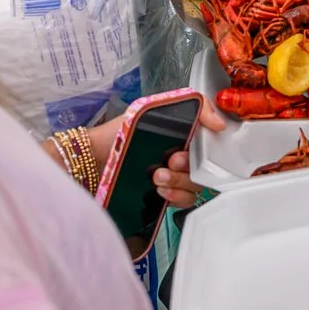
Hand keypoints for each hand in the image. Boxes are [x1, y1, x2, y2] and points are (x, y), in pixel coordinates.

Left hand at [82, 97, 228, 210]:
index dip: (207, 146)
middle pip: (203, 167)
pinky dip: (176, 198)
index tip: (193, 145)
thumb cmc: (117, 133)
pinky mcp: (163, 197)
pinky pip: (184, 202)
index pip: (208, 143)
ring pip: (195, 186)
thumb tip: (218, 122)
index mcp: (180, 136)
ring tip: (157, 177)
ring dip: (180, 183)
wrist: (90, 161)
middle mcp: (179, 157)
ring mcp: (172, 178)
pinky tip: (160, 193)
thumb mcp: (150, 109)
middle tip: (169, 161)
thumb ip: (188, 107)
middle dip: (188, 166)